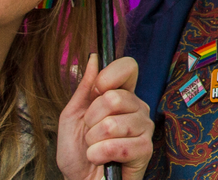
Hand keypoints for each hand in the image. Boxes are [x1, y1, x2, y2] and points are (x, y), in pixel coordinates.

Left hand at [57, 55, 152, 179]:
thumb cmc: (77, 153)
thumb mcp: (72, 115)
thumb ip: (84, 88)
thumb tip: (94, 58)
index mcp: (122, 96)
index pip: (128, 67)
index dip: (110, 75)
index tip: (97, 89)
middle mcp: (137, 108)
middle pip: (115, 97)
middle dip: (92, 119)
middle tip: (91, 132)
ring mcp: (144, 128)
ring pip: (113, 123)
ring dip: (94, 140)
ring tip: (95, 148)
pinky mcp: (145, 150)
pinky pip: (119, 145)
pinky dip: (101, 154)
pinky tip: (100, 159)